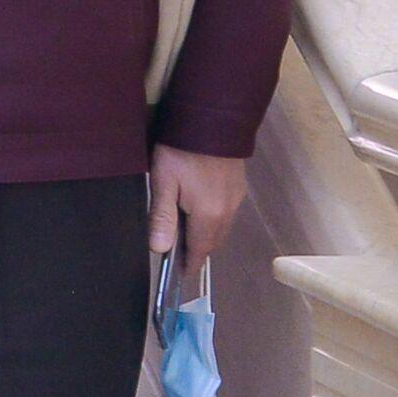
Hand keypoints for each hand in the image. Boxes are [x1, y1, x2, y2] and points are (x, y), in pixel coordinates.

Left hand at [151, 145, 249, 276]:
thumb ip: (162, 217)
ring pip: (221, 228)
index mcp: (209, 216)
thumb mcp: (164, 183)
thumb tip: (159, 249)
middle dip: (197, 250)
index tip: (181, 275)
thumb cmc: (181, 152)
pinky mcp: (238, 187)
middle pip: (212, 241)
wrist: (212, 121)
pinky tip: (198, 211)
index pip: (200, 250)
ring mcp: (236, 199)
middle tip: (178, 255)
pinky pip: (226, 213)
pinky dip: (213, 220)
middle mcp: (228, 212)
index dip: (190, 263)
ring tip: (185, 234)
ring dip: (205, 234)